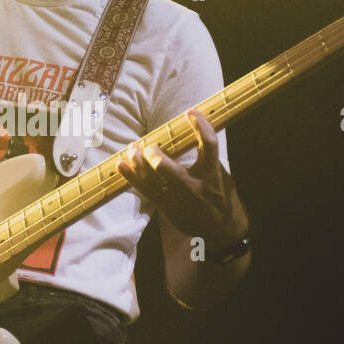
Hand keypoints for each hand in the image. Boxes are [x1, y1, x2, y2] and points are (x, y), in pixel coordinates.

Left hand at [116, 110, 247, 249]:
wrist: (221, 231)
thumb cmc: (221, 197)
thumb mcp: (223, 176)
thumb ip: (208, 158)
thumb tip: (193, 133)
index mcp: (212, 175)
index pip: (208, 145)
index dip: (200, 126)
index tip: (191, 113)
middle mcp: (194, 187)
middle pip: (168, 169)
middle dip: (154, 155)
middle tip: (150, 145)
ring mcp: (178, 199)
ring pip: (151, 180)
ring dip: (137, 162)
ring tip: (132, 148)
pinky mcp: (166, 207)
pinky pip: (144, 191)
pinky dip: (130, 176)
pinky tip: (121, 164)